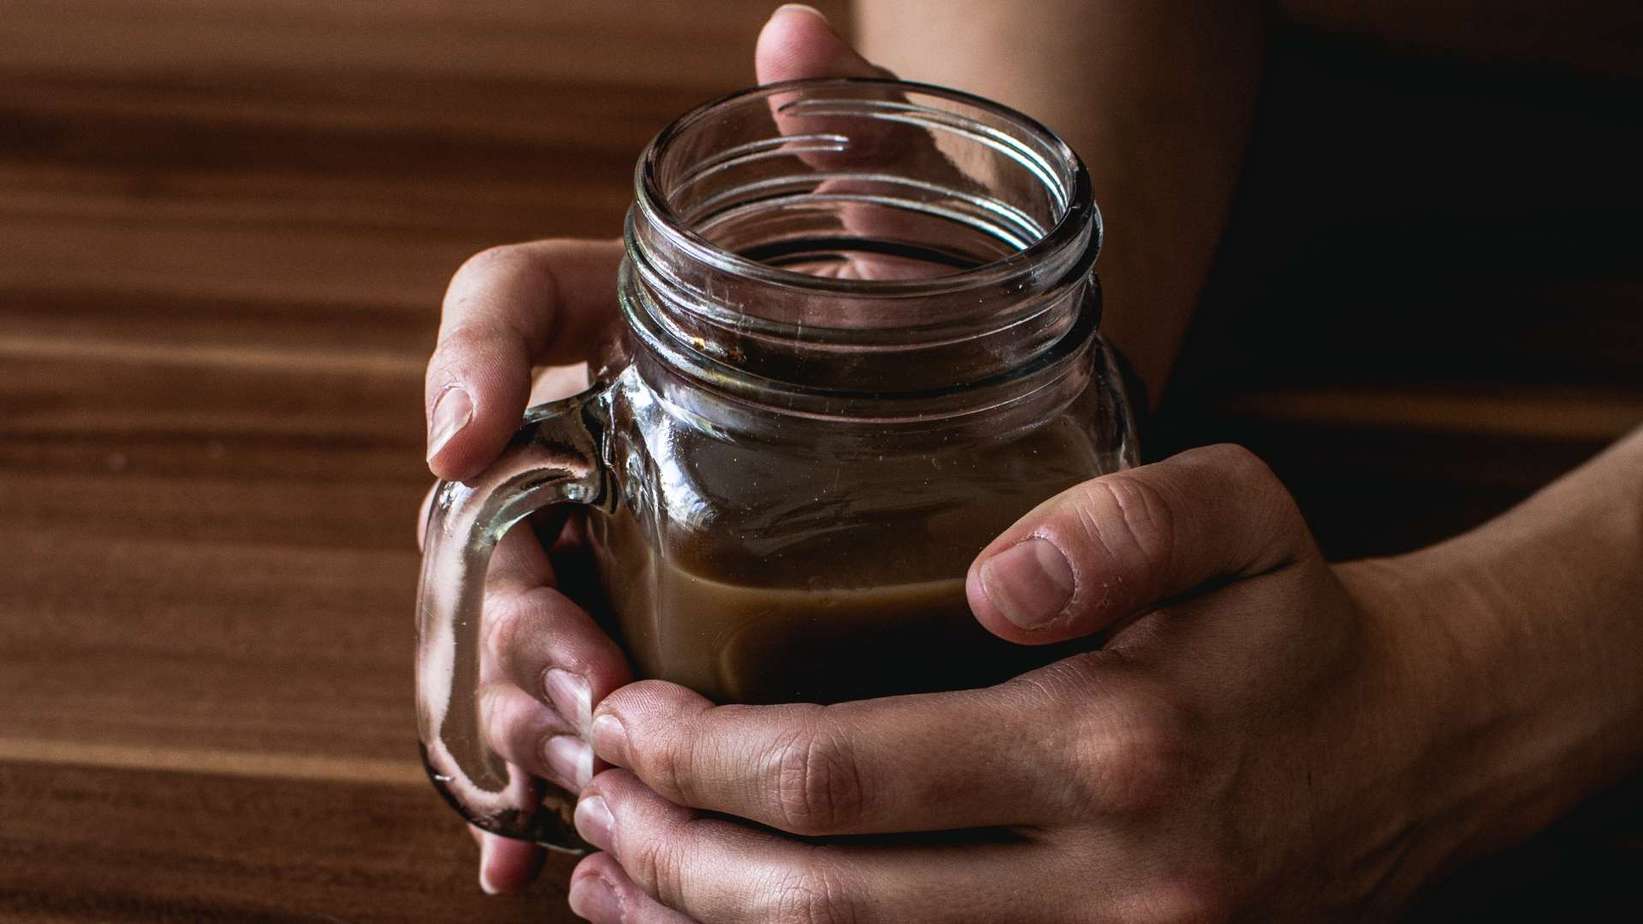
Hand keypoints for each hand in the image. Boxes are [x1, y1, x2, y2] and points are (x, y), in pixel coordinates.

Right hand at [419, 3, 906, 893]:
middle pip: (486, 517)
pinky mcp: (640, 638)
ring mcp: (606, 544)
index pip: (508, 304)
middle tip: (576, 675)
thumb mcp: (896, 236)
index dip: (469, 357)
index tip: (455, 434)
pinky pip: (562, 718)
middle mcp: (593, 433)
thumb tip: (801, 29)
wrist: (960, 418)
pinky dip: (538, 791)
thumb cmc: (914, 319)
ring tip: (579, 781)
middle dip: (510, 607)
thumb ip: (843, 141)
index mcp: (628, 322)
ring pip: (509, 633)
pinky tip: (532, 859)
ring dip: (523, 716)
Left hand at [565, 444, 1469, 920]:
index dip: (702, 757)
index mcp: (1114, 746)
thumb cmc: (1294, 618)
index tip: (625, 713)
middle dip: (672, 856)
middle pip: (819, 907)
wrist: (1410, 749)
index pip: (843, 778)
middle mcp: (1106, 887)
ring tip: (610, 874)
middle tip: (590, 793)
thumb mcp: (1239, 510)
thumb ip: (1121, 521)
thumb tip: (991, 580)